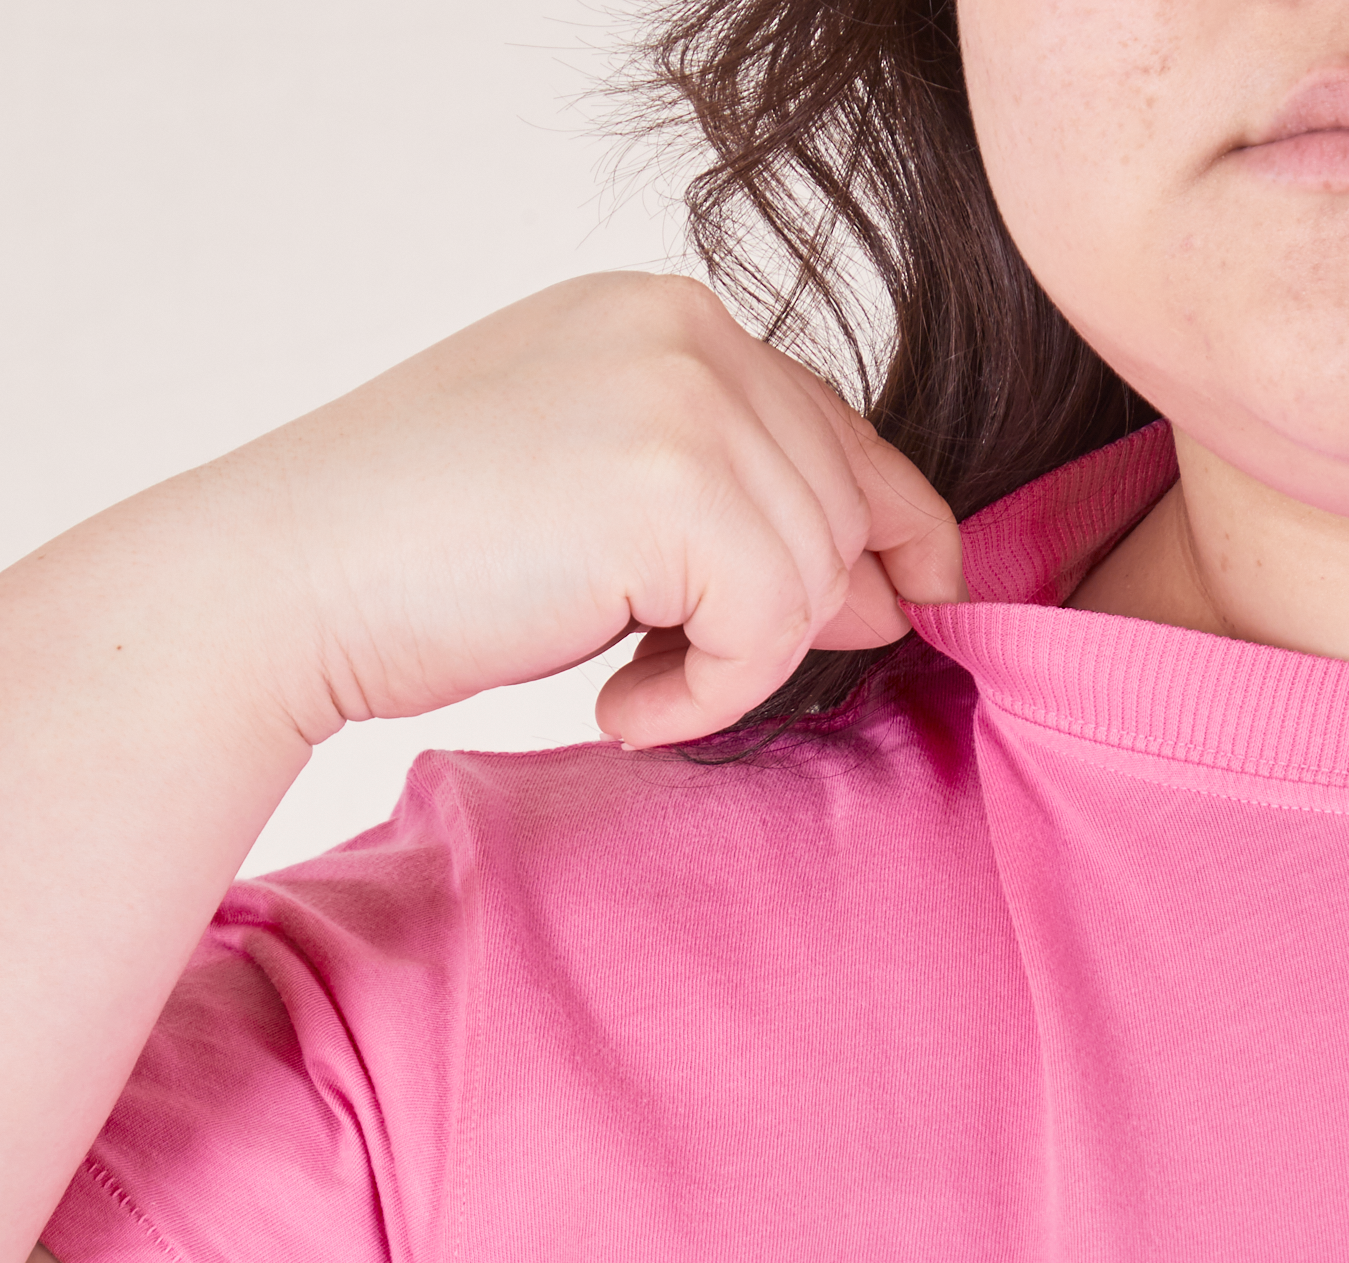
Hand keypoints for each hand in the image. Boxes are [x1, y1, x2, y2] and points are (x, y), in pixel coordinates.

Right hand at [222, 272, 964, 749]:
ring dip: (735, 663)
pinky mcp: (672, 483)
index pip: (831, 423)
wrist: (286, 582)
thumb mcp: (604, 514)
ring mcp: (681, 395)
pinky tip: (618, 703)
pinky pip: (771, 626)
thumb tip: (892, 591)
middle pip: (838, 502)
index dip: (885, 522)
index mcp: (664, 318)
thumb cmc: (417, 558)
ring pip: (814, 571)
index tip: (906, 597)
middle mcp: (686, 330)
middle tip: (674, 676)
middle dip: (790, 615)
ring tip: (626, 686)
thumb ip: (737, 516)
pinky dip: (711, 693)